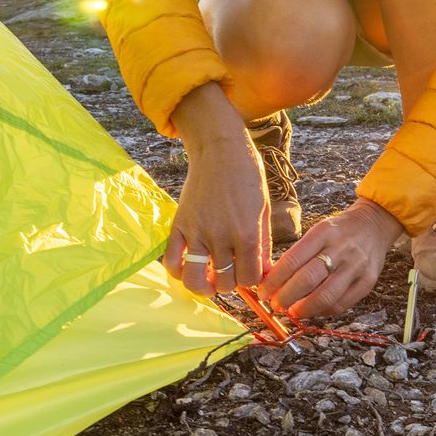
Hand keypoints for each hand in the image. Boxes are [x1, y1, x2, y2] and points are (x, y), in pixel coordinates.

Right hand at [165, 88, 266, 297]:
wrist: (221, 149)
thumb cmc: (248, 175)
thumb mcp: (264, 209)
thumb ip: (262, 243)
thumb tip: (263, 271)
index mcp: (247, 233)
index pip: (250, 278)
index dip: (253, 280)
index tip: (250, 271)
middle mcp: (221, 237)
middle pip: (224, 283)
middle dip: (231, 282)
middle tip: (231, 271)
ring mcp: (197, 232)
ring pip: (195, 280)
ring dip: (204, 286)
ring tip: (209, 279)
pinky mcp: (179, 225)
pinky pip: (172, 261)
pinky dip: (178, 273)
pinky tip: (189, 268)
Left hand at [258, 199, 403, 319]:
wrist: (376, 223)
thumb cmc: (340, 230)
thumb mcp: (318, 231)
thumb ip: (299, 254)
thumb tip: (273, 281)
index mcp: (324, 232)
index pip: (293, 260)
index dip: (274, 280)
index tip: (263, 292)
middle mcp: (341, 248)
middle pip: (307, 280)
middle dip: (286, 297)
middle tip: (275, 305)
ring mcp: (356, 266)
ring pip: (325, 296)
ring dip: (303, 309)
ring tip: (292, 312)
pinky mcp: (368, 281)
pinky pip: (342, 304)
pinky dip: (323, 312)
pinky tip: (313, 311)